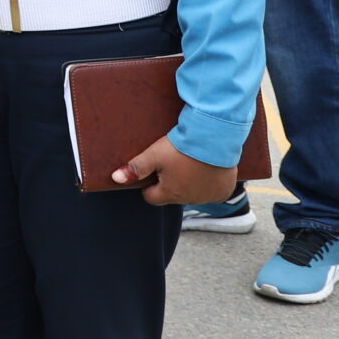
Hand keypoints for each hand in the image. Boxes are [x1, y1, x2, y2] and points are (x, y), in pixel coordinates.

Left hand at [113, 136, 239, 205]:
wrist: (214, 138)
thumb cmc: (181, 147)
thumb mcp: (154, 155)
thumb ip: (135, 168)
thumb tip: (115, 179)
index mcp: (170, 194)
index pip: (151, 197)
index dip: (149, 185)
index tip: (153, 171)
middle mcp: (190, 200)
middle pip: (172, 195)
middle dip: (170, 183)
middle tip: (172, 163)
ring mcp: (208, 197)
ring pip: (192, 193)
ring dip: (189, 183)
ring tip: (189, 162)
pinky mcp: (223, 191)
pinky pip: (212, 191)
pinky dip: (208, 183)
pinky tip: (206, 168)